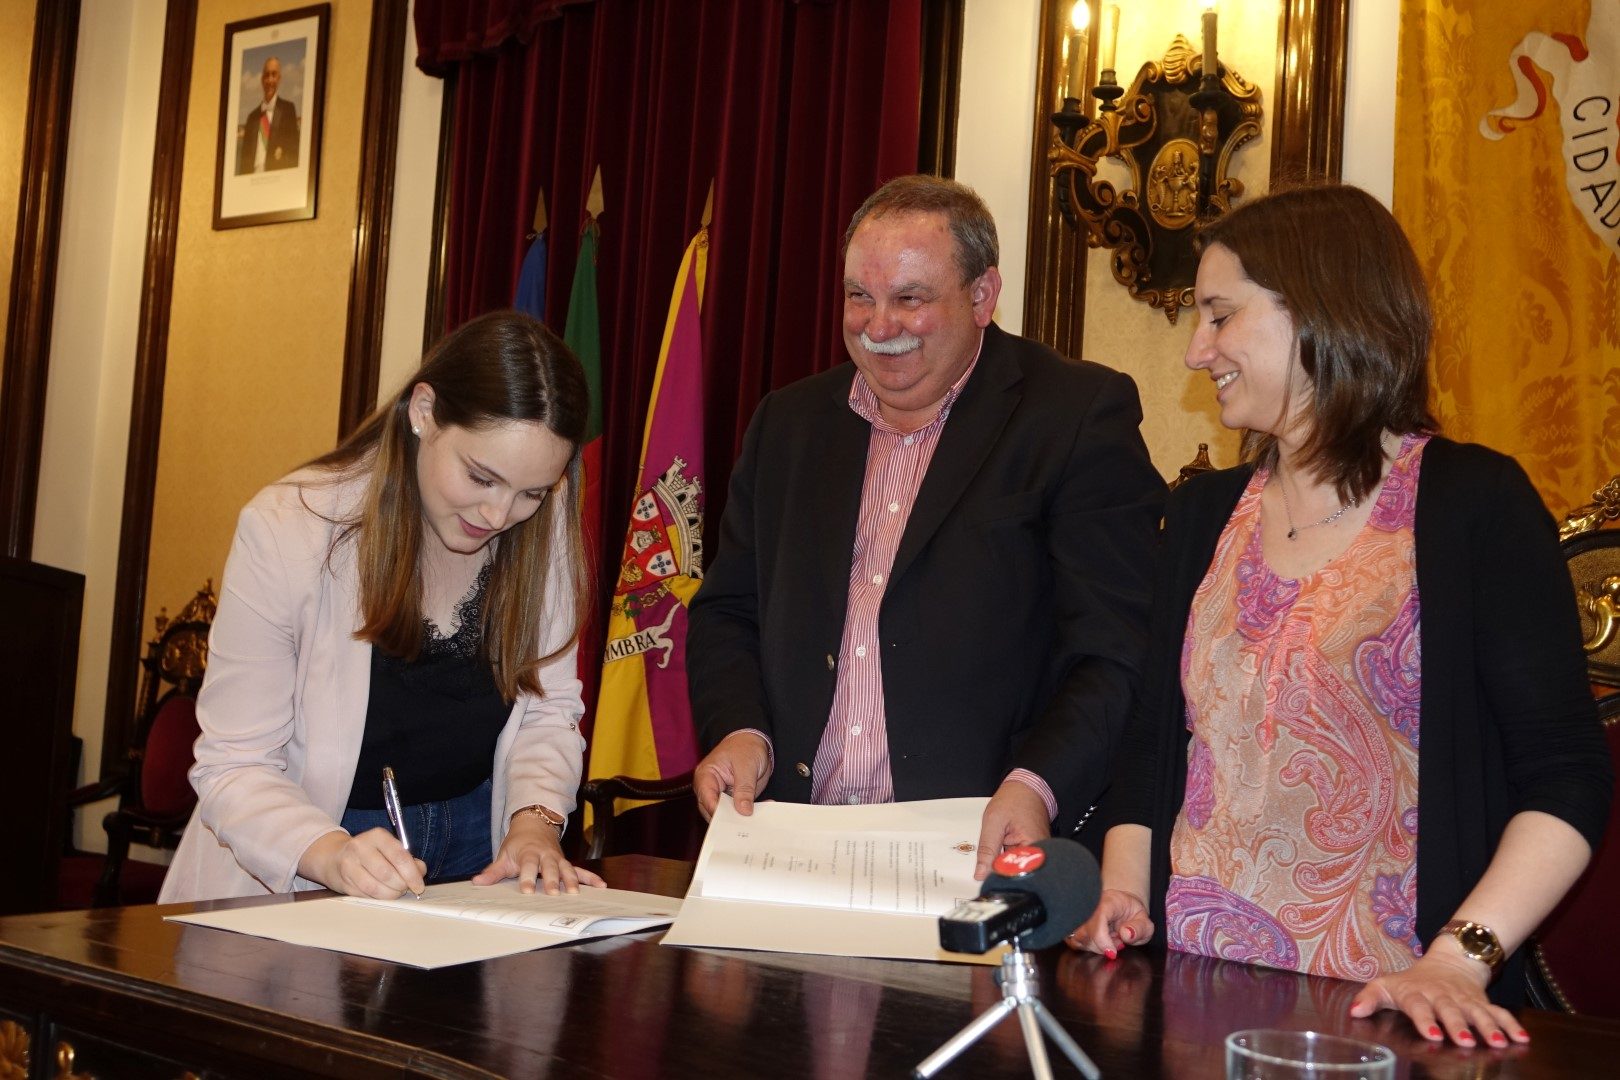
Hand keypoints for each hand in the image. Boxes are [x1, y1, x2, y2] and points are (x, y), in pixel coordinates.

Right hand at [300, 828, 425, 898]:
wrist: (335, 857)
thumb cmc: (370, 853)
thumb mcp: (389, 848)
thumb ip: (408, 859)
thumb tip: (420, 871)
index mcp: (377, 836)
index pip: (399, 856)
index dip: (412, 874)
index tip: (419, 886)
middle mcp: (361, 847)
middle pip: (387, 874)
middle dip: (401, 886)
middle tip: (406, 889)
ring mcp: (349, 865)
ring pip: (375, 887)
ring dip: (390, 894)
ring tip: (395, 892)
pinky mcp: (343, 881)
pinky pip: (365, 895)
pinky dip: (378, 898)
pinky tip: (382, 894)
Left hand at [472, 815, 605, 894]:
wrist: (534, 824)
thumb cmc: (518, 843)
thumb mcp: (504, 855)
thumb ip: (493, 872)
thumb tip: (477, 883)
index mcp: (529, 854)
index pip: (527, 866)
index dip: (526, 878)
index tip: (525, 891)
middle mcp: (546, 856)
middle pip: (550, 868)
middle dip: (552, 880)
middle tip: (554, 893)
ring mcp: (558, 859)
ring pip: (567, 868)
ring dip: (572, 880)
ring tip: (575, 893)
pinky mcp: (566, 862)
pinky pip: (580, 870)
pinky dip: (591, 878)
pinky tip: (601, 886)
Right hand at [694, 732, 771, 818]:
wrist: (754, 741)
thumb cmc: (745, 747)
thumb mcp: (746, 765)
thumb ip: (744, 788)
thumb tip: (743, 811)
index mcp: (706, 776)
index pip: (707, 798)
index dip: (717, 811)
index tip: (730, 821)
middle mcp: (710, 788)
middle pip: (713, 811)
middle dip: (728, 820)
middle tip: (744, 827)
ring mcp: (722, 795)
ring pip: (726, 815)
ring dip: (740, 819)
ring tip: (755, 822)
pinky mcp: (734, 799)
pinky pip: (739, 811)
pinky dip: (749, 813)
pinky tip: (762, 812)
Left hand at [973, 780, 1051, 879]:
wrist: (1026, 789)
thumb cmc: (1013, 800)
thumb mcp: (994, 821)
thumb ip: (987, 849)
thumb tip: (981, 874)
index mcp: (1033, 847)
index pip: (1013, 874)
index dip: (996, 877)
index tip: (982, 875)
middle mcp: (1039, 854)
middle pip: (1014, 874)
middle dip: (998, 869)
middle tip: (990, 853)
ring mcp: (1035, 854)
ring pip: (1013, 869)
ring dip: (1001, 862)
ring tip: (1000, 842)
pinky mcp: (1031, 852)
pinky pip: (1015, 861)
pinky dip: (1005, 857)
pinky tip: (1003, 845)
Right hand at [1064, 888, 1153, 957]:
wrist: (1122, 906)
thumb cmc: (1132, 914)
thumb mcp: (1144, 921)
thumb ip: (1139, 929)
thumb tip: (1126, 935)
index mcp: (1107, 901)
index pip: (1096, 919)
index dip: (1102, 939)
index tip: (1112, 952)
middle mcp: (1088, 906)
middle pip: (1083, 932)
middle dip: (1101, 946)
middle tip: (1118, 943)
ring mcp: (1079, 915)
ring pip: (1077, 939)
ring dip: (1095, 947)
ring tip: (1112, 941)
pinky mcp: (1074, 926)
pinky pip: (1075, 942)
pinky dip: (1089, 947)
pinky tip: (1102, 943)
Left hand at [1349, 944, 1527, 1048]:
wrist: (1448, 962)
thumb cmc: (1412, 982)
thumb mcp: (1387, 985)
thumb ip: (1370, 998)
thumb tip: (1353, 1012)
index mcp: (1418, 993)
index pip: (1420, 1006)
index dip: (1425, 1019)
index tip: (1431, 1035)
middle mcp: (1443, 996)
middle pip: (1451, 1011)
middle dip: (1457, 1025)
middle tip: (1463, 1041)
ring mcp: (1465, 1000)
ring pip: (1478, 1013)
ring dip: (1488, 1028)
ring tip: (1497, 1043)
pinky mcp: (1483, 1003)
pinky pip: (1500, 1013)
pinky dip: (1511, 1025)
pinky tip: (1522, 1039)